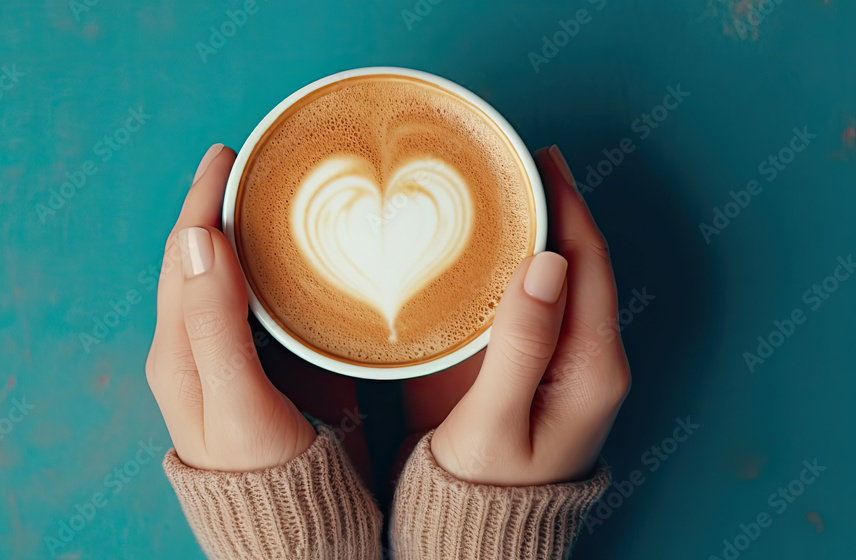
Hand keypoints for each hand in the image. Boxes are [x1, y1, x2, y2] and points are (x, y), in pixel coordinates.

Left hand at [146, 144, 315, 471]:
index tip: (224, 154)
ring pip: (224, 278)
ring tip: (267, 194)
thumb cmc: (266, 477)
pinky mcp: (255, 370)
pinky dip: (265, 266)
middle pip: (198, 260)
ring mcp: (223, 359)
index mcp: (177, 353)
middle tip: (248, 162)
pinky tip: (289, 255)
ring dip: (240, 232)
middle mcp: (192, 349)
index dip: (200, 202)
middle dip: (216, 206)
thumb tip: (197, 239)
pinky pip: (252, 302)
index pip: (184, 256)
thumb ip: (216, 325)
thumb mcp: (239, 403)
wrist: (286, 534)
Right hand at [422, 145, 630, 485]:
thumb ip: (521, 344)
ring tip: (504, 183)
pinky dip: (512, 260)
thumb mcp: (495, 421)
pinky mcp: (527, 363)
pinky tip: (485, 239)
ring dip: (535, 227)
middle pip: (578, 261)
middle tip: (519, 157)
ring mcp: (557, 358)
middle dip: (556, 205)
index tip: (544, 158)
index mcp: (591, 366)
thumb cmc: (483, 487)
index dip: (570, 205)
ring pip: (554, 276)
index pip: (589, 264)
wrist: (471, 531)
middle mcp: (583, 355)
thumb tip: (548, 263)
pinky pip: (528, 298)